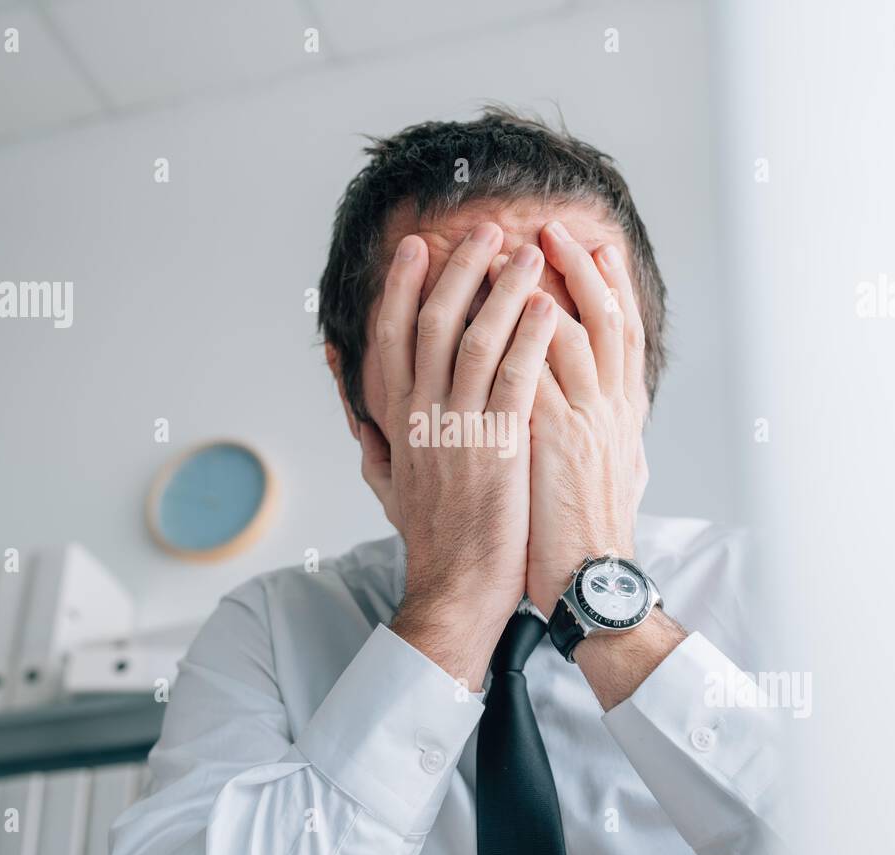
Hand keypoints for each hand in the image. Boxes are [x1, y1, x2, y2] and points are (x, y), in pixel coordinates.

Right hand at [369, 223, 555, 688]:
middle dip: (459, 269)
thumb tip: (345, 386)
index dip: (402, 285)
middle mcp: (422, 415)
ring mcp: (460, 429)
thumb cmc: (428, 534)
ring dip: (503, 290)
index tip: (417, 246)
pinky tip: (549, 308)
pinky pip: (517, 379)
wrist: (456, 585)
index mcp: (396, 418)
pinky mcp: (500, 448)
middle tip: (485, 230)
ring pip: (478, 340)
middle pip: (434, 322)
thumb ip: (368, 428)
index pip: (391, 335)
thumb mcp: (383, 477)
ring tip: (528, 254)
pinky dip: (532, 338)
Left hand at [523, 221, 650, 617]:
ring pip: (568, 335)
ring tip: (508, 252)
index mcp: (621, 413)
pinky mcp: (554, 442)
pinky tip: (490, 309)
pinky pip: (533, 375)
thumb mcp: (610, 475)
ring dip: (535, 290)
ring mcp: (587, 422)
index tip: (595, 247)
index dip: (611, 286)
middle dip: (576, 269)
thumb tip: (601, 414)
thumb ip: (599, 434)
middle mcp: (611, 409)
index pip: (623, 334)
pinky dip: (514, 338)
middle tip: (549, 229)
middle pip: (602, 319)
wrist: (590, 580)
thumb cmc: (587, 532)